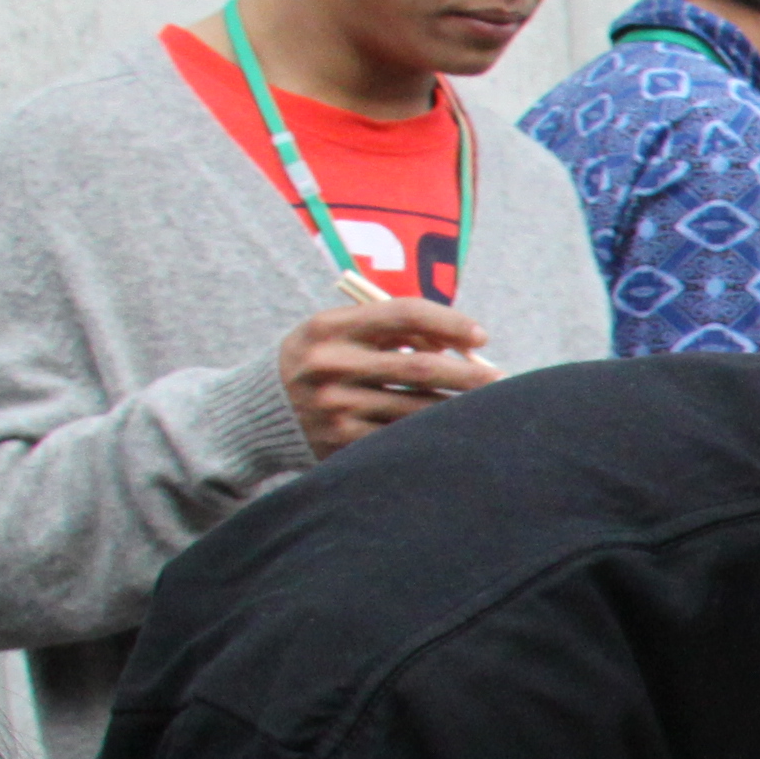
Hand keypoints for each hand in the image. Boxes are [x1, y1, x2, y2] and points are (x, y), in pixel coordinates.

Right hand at [279, 296, 503, 457]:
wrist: (257, 414)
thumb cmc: (319, 364)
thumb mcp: (337, 334)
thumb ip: (391, 331)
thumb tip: (462, 344)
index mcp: (328, 328)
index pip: (404, 314)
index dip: (450, 322)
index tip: (482, 335)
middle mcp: (329, 366)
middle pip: (421, 367)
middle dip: (470, 374)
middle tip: (502, 379)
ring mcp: (335, 408)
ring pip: (419, 408)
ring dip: (460, 409)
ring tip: (487, 407)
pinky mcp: (342, 444)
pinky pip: (404, 438)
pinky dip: (435, 434)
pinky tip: (456, 433)